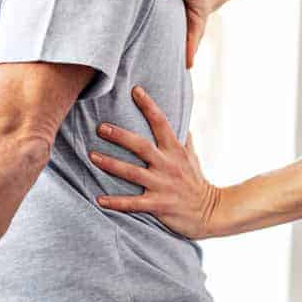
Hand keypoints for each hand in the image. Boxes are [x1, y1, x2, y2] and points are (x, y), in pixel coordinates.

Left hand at [90, 86, 220, 239]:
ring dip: (111, 164)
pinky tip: (99, 200)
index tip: (135, 90)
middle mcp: (168, 165)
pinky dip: (116, 202)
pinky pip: (133, 204)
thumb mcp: (192, 157)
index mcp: (175, 150)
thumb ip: (183, 138)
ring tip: (92, 156)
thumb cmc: (196, 182)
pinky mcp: (158, 205)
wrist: (210, 212)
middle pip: (141, 146)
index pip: (161, 122)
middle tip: (100, 127)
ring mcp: (162, 185)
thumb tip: (181, 118)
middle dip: (120, 136)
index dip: (148, 105)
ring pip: (132, 173)